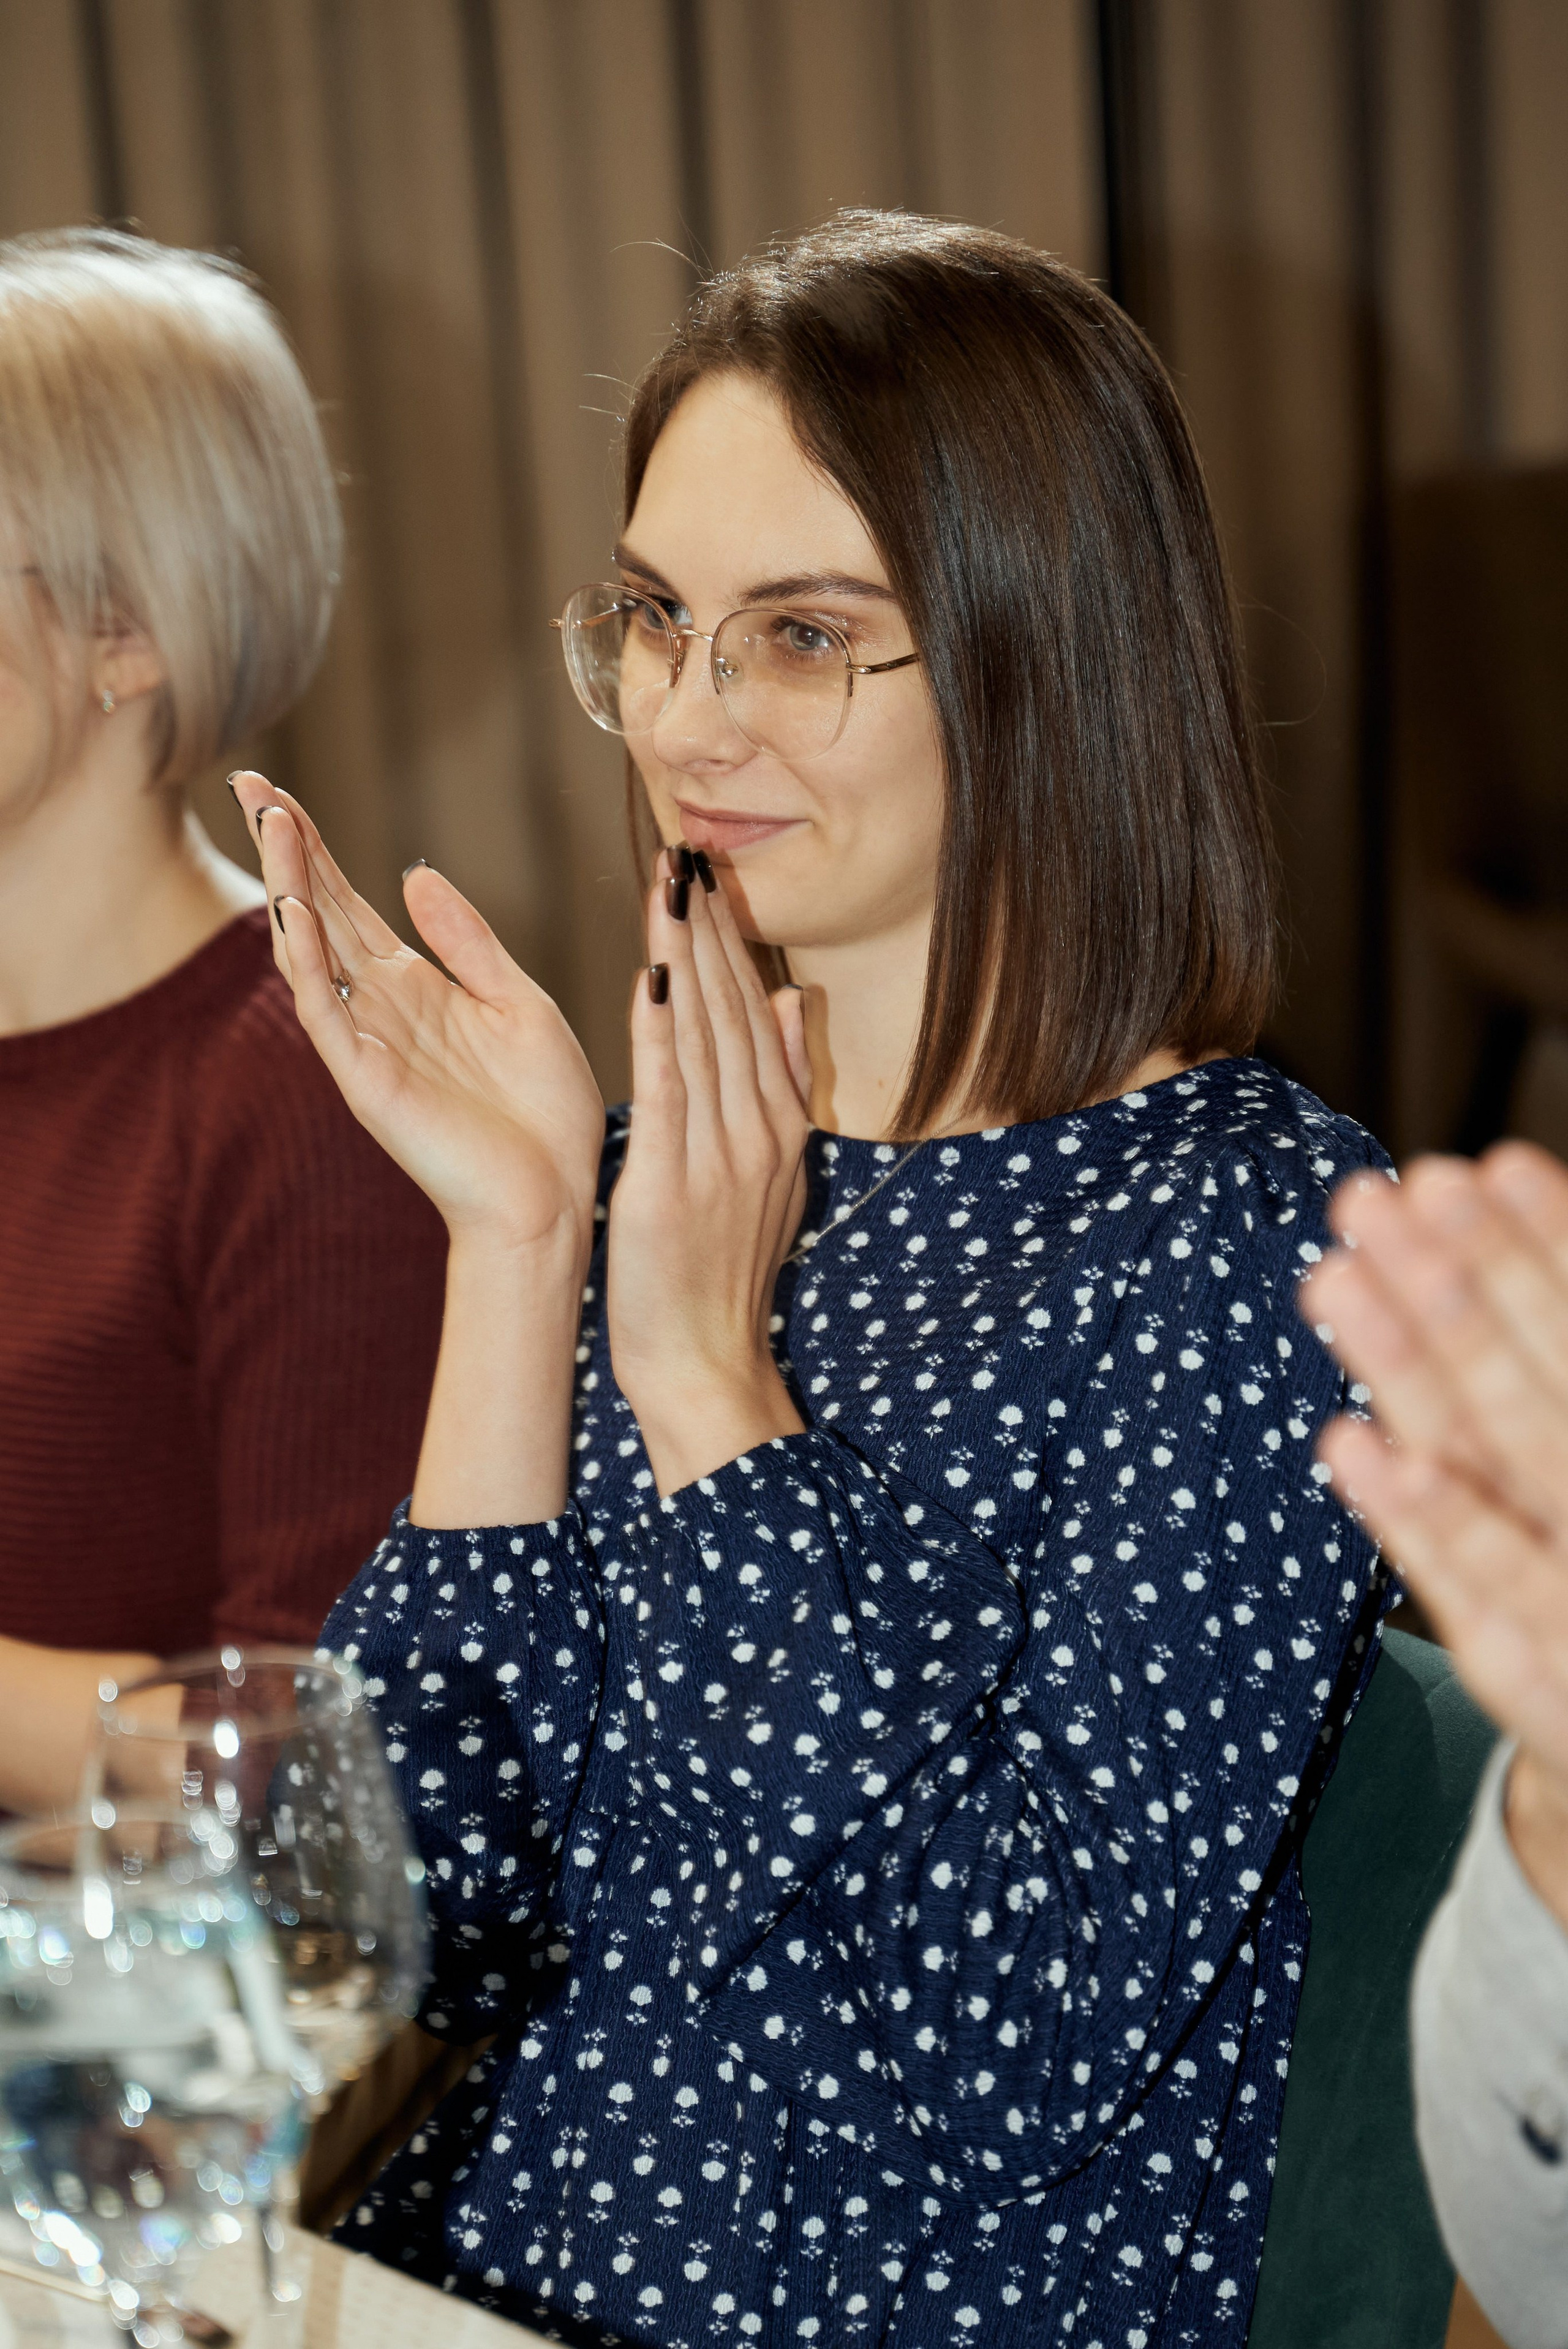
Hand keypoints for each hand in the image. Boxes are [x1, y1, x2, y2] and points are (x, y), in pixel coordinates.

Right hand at [232, 775, 603, 1252]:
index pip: (349, 902)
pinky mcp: (367, 1083)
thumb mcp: (518, 1003)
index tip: (279, 790)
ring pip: (312, 952)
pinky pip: (327, 1014)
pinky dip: (308, 963)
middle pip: (317, 912)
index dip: (316, 846)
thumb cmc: (543, 1114)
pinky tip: (295, 913)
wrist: (555, 1199)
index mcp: (416, 987)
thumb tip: (415, 873)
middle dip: (284, 849)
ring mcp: (367, 1044)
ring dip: (290, 886)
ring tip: (274, 822)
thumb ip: (468, 941)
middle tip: (247, 780)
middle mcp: (379, 1008)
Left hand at [608, 849, 812, 1493]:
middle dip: (706, 925)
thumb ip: (786, 1085)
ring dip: (682, 952)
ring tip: (668, 882)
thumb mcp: (771, 1175)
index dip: (728, 941)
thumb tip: (793, 1000)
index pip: (753, 1013)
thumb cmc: (721, 1275)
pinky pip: (666, 1085)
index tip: (707, 877)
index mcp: (776, 1126)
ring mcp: (718, 1152)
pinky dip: (657, 1025)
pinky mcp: (669, 1177)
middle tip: (686, 848)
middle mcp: (756, 1129)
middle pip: (730, 1007)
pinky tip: (647, 972)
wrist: (706, 1362)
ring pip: (700, 1031)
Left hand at [1302, 1145, 1567, 1923]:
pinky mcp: (1537, 1676)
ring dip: (1412, 1366)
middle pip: (1544, 1392)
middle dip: (1467, 1286)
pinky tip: (1345, 1442)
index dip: (1549, 1250)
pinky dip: (1415, 1516)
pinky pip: (1473, 1590)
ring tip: (1333, 1275)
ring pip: (1498, 1467)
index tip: (1486, 1163)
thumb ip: (1550, 1351)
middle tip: (1379, 1194)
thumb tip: (1502, 1207)